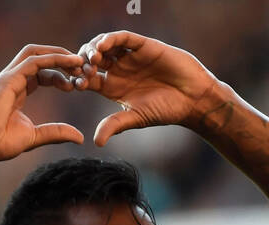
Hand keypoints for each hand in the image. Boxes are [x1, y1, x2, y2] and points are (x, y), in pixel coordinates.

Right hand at [0, 44, 85, 162]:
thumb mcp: (35, 137)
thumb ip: (56, 132)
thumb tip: (80, 137)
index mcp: (17, 90)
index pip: (41, 73)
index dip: (60, 75)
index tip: (77, 85)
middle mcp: (13, 79)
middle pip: (40, 57)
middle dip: (62, 59)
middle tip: (83, 68)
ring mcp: (9, 77)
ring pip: (37, 54)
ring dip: (59, 54)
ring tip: (79, 62)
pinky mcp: (8, 79)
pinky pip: (34, 61)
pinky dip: (53, 59)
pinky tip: (70, 63)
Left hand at [73, 30, 219, 145]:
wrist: (192, 98)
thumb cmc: (166, 111)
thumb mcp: (136, 118)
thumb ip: (115, 124)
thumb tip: (95, 142)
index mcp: (113, 88)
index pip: (88, 79)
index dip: (79, 80)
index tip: (76, 85)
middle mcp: (119, 70)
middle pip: (92, 60)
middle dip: (83, 62)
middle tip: (82, 70)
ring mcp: (130, 56)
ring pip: (104, 45)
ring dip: (94, 48)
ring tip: (93, 58)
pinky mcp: (143, 45)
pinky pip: (123, 37)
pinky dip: (111, 39)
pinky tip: (103, 46)